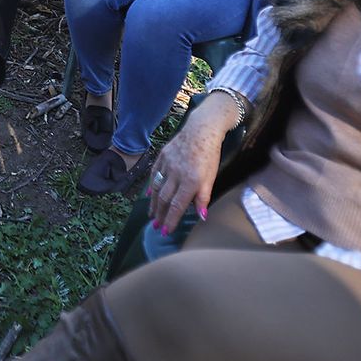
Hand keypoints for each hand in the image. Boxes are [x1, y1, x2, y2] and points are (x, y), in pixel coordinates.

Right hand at [148, 92, 240, 232]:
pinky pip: (154, 174)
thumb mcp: (211, 177)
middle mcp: (176, 173)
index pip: (177, 206)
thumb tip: (201, 216)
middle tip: (156, 227)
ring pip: (156, 188)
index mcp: (191, 181)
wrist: (202, 129)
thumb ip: (204, 197)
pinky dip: (150, 186)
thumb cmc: (210, 155)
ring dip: (154, 204)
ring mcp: (167, 164)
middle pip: (164, 199)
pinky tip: (148, 196)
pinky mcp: (162, 156)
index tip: (166, 231)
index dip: (171, 220)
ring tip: (152, 215)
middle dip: (160, 215)